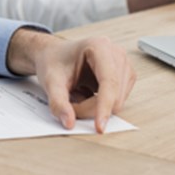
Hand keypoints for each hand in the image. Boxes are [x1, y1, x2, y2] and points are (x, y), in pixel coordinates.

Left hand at [6, 29, 134, 132]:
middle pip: (114, 95)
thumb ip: (58, 102)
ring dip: (95, 109)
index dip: (104, 106)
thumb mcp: (50, 81)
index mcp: (99, 46)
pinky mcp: (125, 78)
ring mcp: (124, 65)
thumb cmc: (54, 62)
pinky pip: (117, 102)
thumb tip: (69, 123)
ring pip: (117, 102)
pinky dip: (100, 107)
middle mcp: (116, 53)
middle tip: (69, 106)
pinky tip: (87, 96)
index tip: (99, 127)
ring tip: (77, 97)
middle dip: (92, 108)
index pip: (109, 81)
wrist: (54, 55)